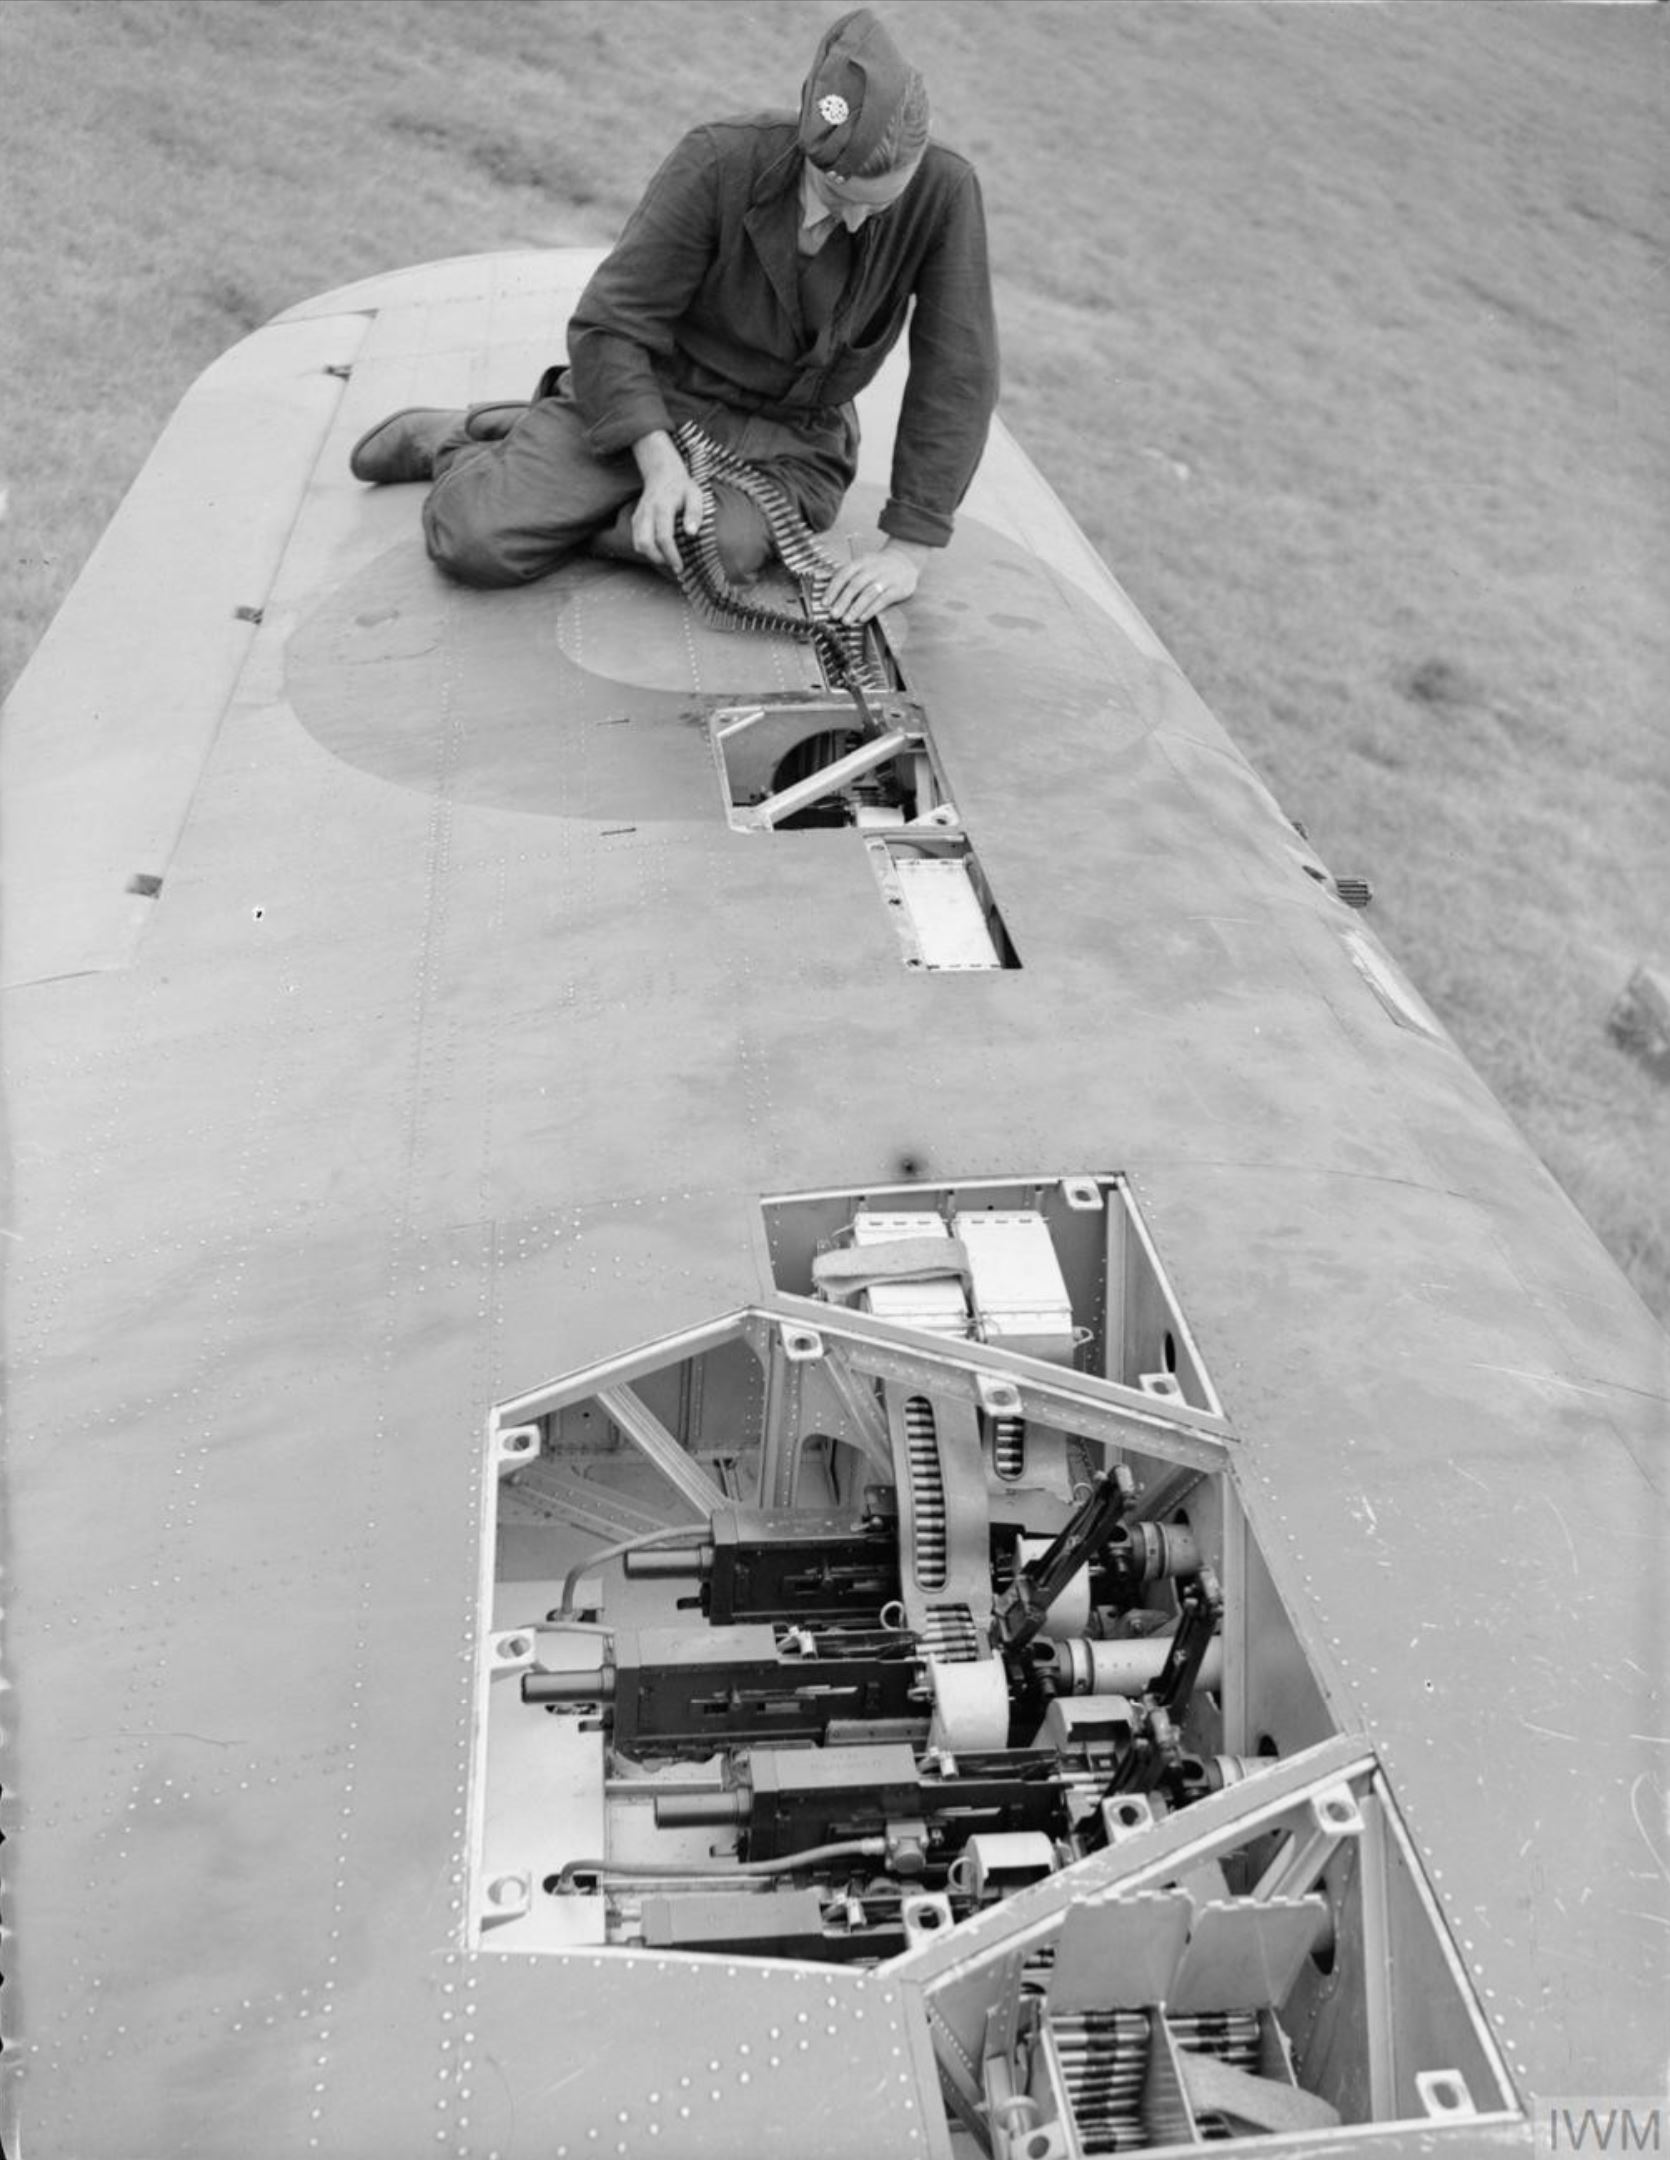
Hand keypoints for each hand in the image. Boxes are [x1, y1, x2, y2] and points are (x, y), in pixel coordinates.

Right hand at [630, 432, 705, 571]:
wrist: (663, 473)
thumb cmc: (683, 487)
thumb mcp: (695, 494)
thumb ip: (695, 512)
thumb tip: (691, 533)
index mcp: (662, 507)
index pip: (664, 537)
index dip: (671, 555)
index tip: (680, 567)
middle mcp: (647, 512)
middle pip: (644, 543)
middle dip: (658, 558)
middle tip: (674, 564)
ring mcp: (639, 515)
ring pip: (638, 544)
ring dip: (652, 556)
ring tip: (668, 558)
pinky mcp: (635, 519)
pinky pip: (637, 539)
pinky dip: (647, 549)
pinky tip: (660, 549)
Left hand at [822, 545, 922, 624]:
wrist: (906, 560)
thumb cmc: (878, 567)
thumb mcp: (863, 564)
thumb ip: (848, 576)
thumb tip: (828, 594)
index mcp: (861, 561)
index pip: (844, 574)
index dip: (833, 589)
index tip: (825, 603)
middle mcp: (873, 568)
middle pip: (855, 585)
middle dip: (842, 601)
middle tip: (833, 615)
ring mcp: (887, 578)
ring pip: (868, 594)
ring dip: (855, 608)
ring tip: (846, 621)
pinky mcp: (898, 588)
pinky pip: (883, 600)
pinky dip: (871, 610)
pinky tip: (862, 618)